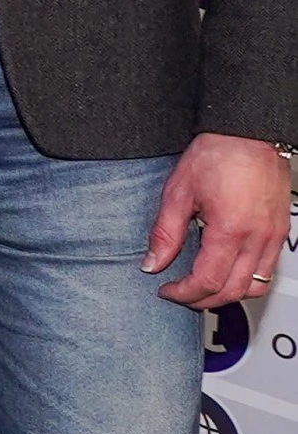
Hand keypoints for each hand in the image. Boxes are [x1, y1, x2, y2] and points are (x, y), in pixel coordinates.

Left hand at [146, 132, 290, 308]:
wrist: (247, 133)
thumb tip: (152, 263)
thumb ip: (165, 233)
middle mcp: (258, 238)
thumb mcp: (178, 192)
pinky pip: (268, 270)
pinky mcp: (280, 231)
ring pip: (256, 286)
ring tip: (202, 289)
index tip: (167, 291)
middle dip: (203, 300)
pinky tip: (227, 273)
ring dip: (227, 294)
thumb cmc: (216, 154)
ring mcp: (274, 236)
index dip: (184, 293)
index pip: (208, 281)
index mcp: (230, 230)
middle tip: (180, 294)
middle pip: (234, 290)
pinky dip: (247, 281)